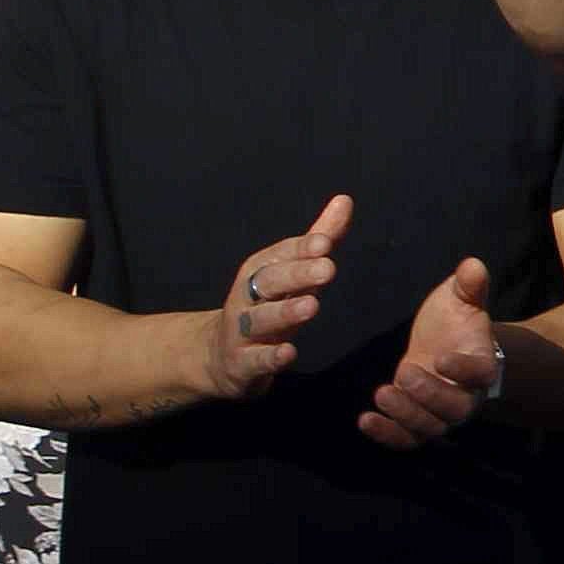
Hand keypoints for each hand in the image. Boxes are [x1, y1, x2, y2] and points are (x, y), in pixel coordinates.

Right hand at [203, 195, 350, 401]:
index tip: (324, 243)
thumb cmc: (265, 306)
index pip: (280, 255)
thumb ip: (319, 238)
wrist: (217, 357)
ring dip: (285, 313)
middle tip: (328, 268)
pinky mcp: (242, 363)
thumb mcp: (292, 273)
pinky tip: (289, 352)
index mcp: (259, 271)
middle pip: (269, 282)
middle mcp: (247, 298)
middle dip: (297, 274)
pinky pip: (256, 360)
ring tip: (311, 306)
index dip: (301, 249)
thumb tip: (345, 200)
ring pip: (261, 320)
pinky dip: (271, 357)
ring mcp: (241, 332)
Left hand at [361, 256, 505, 449]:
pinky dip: (387, 434)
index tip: (441, 357)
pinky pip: (406, 439)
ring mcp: (441, 415)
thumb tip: (473, 264)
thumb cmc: (457, 322)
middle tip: (405, 374)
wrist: (448, 349)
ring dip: (405, 414)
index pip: (479, 373)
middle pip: (454, 407)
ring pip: (429, 426)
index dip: (463, 369)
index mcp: (482, 365)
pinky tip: (365, 420)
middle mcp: (465, 397)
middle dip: (429, 394)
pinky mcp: (417, 425)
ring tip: (381, 394)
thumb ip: (469, 286)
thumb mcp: (462, 299)